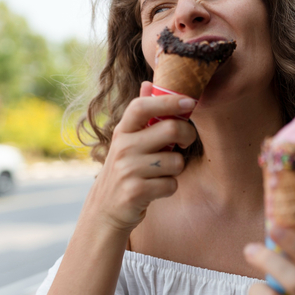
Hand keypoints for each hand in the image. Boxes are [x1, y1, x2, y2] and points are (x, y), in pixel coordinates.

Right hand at [83, 81, 196, 232]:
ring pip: (176, 161)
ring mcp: (127, 170)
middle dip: (187, 135)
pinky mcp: (135, 192)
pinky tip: (156, 188)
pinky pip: (171, 184)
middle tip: (185, 142)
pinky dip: (170, 187)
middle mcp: (123, 147)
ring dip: (176, 169)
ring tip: (161, 172)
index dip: (168, 100)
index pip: (142, 106)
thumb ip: (141, 115)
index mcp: (123, 131)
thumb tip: (148, 83)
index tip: (190, 102)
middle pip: (170, 130)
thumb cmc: (126, 170)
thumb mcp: (128, 141)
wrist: (105, 210)